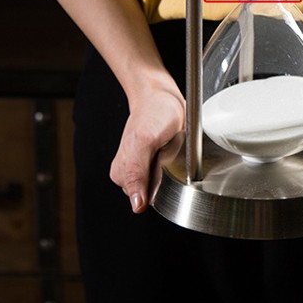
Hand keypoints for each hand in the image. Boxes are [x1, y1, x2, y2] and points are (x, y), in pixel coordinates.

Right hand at [109, 81, 185, 212]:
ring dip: (176, 171)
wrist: (163, 97)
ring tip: (171, 150)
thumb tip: (136, 204)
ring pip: (168, 186)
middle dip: (169, 179)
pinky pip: (174, 175)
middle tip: (167, 154)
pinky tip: (176, 152)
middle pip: (157, 195)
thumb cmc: (153, 113)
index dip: (160, 186)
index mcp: (122, 174)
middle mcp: (132, 175)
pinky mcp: (160, 166)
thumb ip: (136, 172)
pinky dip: (181, 166)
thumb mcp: (144, 140)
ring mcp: (147, 171)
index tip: (162, 165)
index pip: (145, 200)